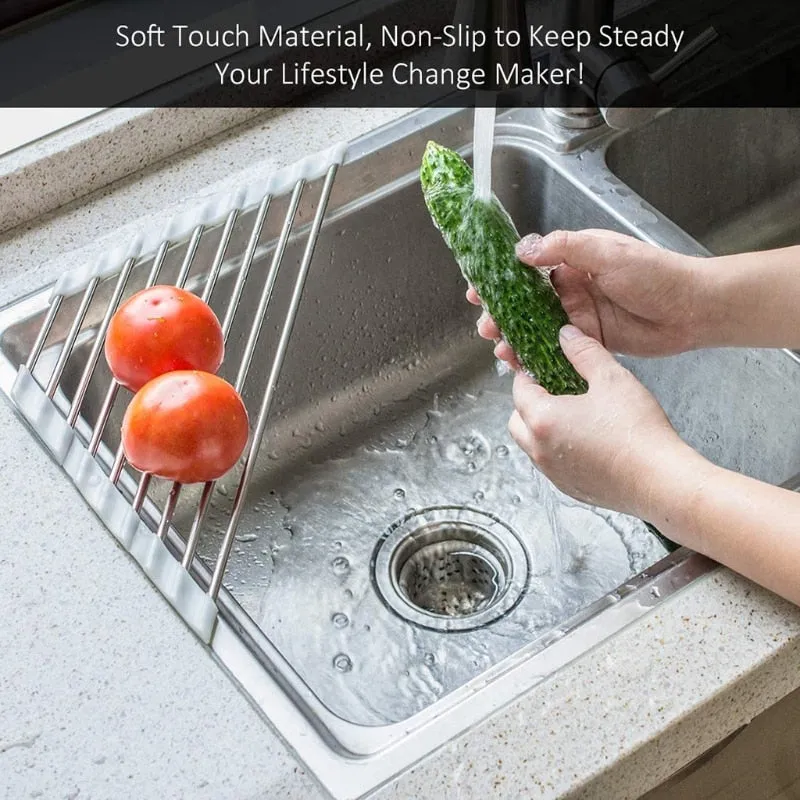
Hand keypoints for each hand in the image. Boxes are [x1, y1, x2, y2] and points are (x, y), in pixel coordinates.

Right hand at [468, 228, 703, 363]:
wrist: (693, 309)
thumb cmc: (654, 274)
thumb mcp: (606, 252)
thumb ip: (564, 248)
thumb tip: (523, 251)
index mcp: (574, 259)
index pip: (527, 267)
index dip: (500, 279)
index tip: (478, 289)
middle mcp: (572, 287)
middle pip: (525, 301)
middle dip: (501, 313)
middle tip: (486, 325)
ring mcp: (579, 316)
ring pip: (536, 327)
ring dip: (514, 336)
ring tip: (499, 347)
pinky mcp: (589, 341)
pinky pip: (556, 348)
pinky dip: (536, 354)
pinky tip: (520, 362)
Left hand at [508, 324, 690, 517]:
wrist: (659, 481)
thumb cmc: (636, 432)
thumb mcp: (612, 378)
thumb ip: (584, 352)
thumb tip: (567, 336)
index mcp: (542, 419)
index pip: (519, 390)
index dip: (529, 374)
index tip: (542, 366)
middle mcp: (539, 449)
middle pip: (517, 420)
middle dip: (529, 403)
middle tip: (555, 389)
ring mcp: (552, 473)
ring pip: (531, 445)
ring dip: (541, 428)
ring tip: (573, 414)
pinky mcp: (569, 489)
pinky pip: (551, 465)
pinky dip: (558, 450)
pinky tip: (586, 440)